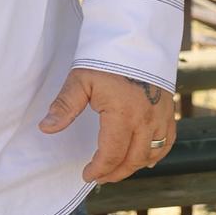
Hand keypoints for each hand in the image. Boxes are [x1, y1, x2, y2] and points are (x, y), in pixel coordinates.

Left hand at [39, 67, 176, 183]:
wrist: (136, 37)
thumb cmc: (106, 58)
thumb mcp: (80, 80)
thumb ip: (65, 107)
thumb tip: (45, 128)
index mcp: (124, 115)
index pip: (112, 154)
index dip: (99, 169)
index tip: (86, 175)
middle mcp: (147, 120)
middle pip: (133, 160)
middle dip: (115, 173)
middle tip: (100, 177)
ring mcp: (162, 116)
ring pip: (152, 153)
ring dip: (134, 165)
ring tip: (116, 169)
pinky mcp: (169, 109)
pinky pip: (168, 140)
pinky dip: (157, 153)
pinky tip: (146, 159)